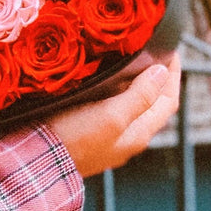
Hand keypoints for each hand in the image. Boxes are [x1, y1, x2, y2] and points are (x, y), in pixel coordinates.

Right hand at [47, 53, 180, 178]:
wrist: (37, 160)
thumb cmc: (74, 138)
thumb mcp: (110, 115)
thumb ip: (139, 96)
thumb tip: (162, 72)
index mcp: (139, 134)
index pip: (168, 100)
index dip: (173, 74)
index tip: (171, 49)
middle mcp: (127, 138)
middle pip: (152, 104)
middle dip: (156, 78)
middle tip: (150, 52)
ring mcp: (108, 138)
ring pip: (130, 107)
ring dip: (134, 85)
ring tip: (127, 61)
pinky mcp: (89, 135)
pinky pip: (110, 110)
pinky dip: (114, 93)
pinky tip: (101, 83)